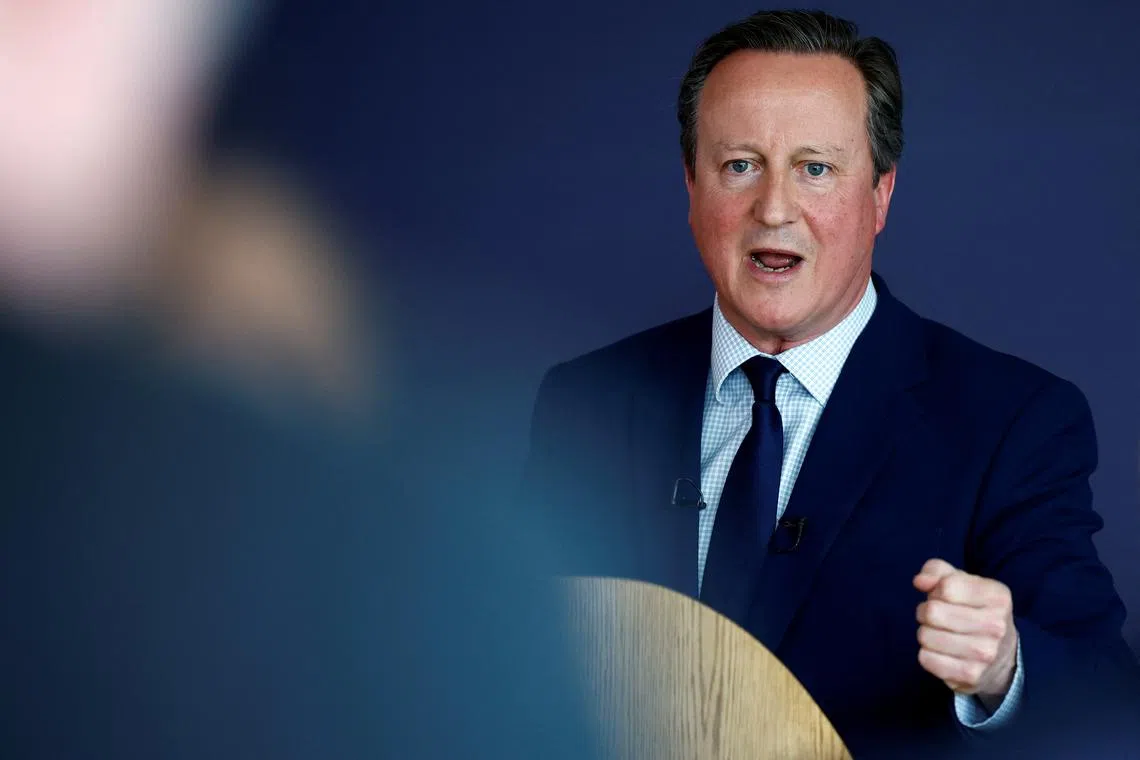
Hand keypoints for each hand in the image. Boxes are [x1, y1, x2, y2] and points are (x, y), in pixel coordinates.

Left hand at [913, 559, 1017, 708]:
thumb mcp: (963, 582)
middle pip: (932, 611)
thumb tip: (919, 581)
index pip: (947, 586)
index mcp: (998, 597)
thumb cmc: (975, 611)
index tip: (943, 597)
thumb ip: (937, 571)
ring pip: (925, 636)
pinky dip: (927, 654)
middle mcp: (997, 625)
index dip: (936, 590)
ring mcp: (985, 653)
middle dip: (926, 612)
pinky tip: (942, 652)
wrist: (1002, 657)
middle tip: (936, 617)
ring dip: (926, 633)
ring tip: (941, 634)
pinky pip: (926, 659)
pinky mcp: (971, 675)